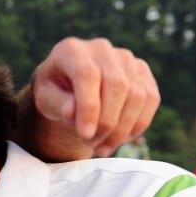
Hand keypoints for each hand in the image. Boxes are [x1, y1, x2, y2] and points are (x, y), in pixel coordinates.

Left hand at [31, 37, 158, 156]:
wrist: (69, 84)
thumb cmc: (54, 92)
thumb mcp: (45, 99)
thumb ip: (57, 104)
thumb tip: (72, 112)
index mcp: (72, 51)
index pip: (87, 75)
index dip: (89, 107)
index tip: (85, 135)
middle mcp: (101, 48)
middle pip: (117, 85)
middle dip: (107, 122)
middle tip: (92, 145)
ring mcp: (126, 58)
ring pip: (137, 95)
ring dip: (122, 128)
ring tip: (102, 147)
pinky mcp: (142, 71)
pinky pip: (150, 99)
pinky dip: (138, 124)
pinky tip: (120, 139)